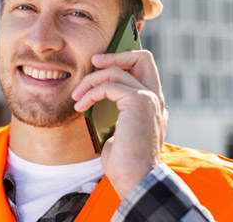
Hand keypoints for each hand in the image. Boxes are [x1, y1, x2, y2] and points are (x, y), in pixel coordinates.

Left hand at [71, 50, 167, 198]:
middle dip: (115, 54)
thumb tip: (98, 100)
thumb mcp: (119, 132)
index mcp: (152, 104)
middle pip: (142, 58)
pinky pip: (109, 85)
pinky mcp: (138, 102)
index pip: (144, 69)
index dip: (124, 60)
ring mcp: (149, 99)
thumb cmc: (125, 163)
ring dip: (91, 80)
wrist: (137, 179)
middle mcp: (155, 98)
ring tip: (77, 96)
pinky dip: (91, 92)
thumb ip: (117, 113)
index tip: (100, 64)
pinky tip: (81, 106)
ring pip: (117, 70)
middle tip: (93, 61)